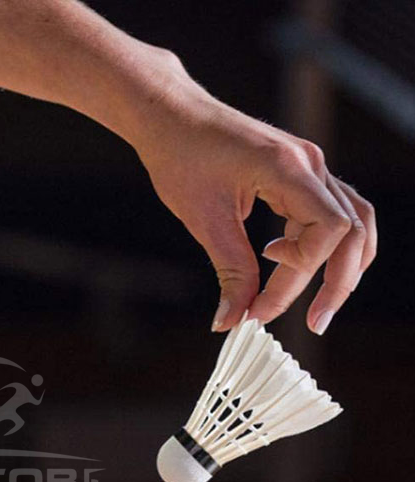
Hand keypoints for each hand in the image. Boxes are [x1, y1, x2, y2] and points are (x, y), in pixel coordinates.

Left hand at [131, 57, 375, 334]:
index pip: (330, 231)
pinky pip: (327, 215)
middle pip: (353, 230)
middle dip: (336, 282)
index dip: (300, 278)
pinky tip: (281, 262)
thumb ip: (229, 272)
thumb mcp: (203, 221)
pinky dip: (315, 246)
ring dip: (337, 266)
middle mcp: (310, 164)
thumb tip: (231, 323)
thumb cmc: (181, 157)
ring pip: (350, 222)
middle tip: (313, 323)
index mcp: (290, 168)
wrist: (170, 117)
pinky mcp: (298, 174)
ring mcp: (308, 167)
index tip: (260, 307)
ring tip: (313, 304)